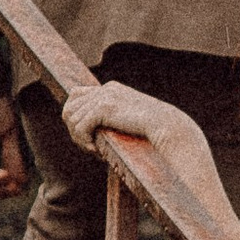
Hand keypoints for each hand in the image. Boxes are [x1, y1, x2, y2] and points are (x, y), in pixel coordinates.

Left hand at [62, 80, 183, 152]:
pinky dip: (84, 141)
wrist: (168, 127)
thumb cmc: (155, 131)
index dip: (77, 118)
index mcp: (111, 89)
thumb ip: (113, 119)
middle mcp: (106, 89)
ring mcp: (104, 96)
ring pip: (72, 117)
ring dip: (79, 137)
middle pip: (70, 106)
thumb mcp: (130, 120)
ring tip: (93, 149)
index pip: (76, 96)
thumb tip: (92, 133)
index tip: (89, 136)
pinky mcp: (104, 108)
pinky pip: (80, 126)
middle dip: (74, 129)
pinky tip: (96, 150)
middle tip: (88, 146)